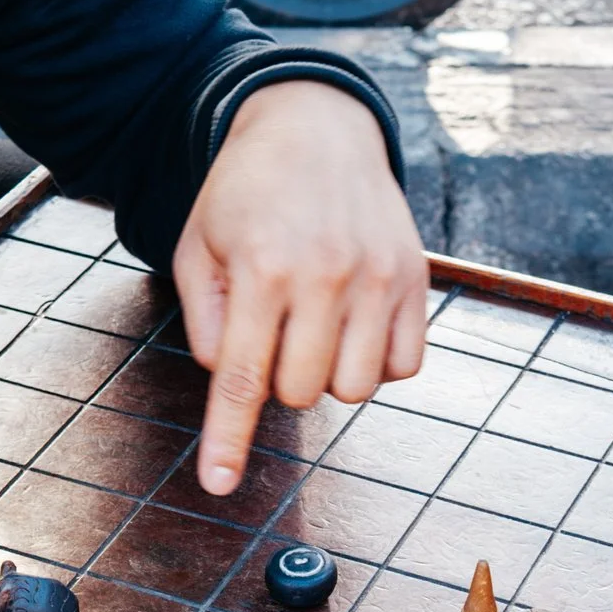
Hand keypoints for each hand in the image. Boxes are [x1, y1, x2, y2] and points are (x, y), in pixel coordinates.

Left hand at [175, 80, 429, 496]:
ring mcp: (377, 277)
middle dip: (279, 381)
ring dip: (328, 376)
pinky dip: (375, 364)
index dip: (228, 439)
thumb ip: (203, 323)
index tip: (219, 484)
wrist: (316, 127)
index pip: (241, 377)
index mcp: (261, 268)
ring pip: (354, 389)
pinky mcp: (415, 280)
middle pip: (300, 393)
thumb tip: (231, 383)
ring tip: (314, 328)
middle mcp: (325, 274)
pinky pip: (403, 368)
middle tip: (274, 332)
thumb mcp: (197, 248)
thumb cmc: (246, 195)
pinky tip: (353, 326)